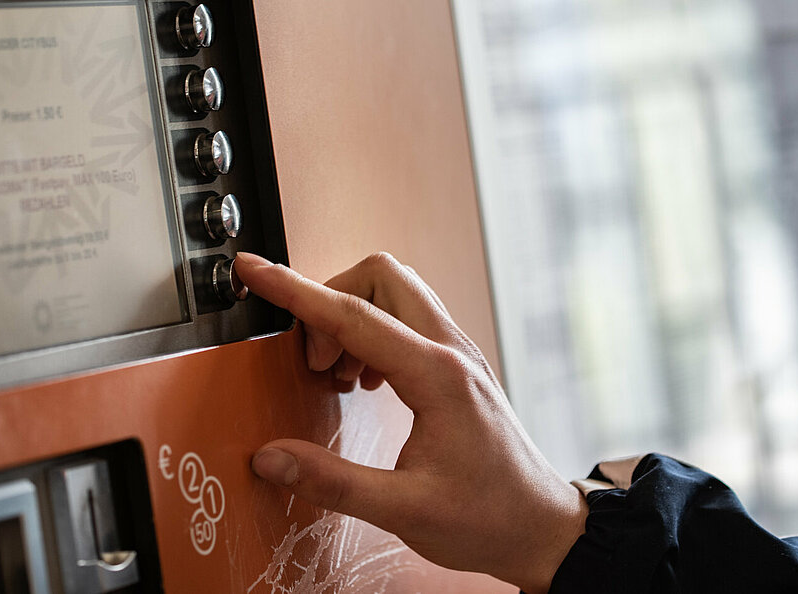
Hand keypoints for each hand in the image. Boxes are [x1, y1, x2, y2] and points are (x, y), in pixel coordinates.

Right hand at [235, 252, 586, 593]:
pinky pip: (405, 320)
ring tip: (338, 376)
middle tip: (314, 359)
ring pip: (393, 292)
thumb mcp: (404, 511)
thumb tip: (271, 457)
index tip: (255, 269)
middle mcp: (450, 351)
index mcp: (437, 376)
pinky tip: (363, 381)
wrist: (542, 528)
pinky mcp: (455, 366)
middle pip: (379, 276)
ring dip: (350, 320)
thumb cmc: (488, 519)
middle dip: (329, 300)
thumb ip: (332, 482)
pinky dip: (370, 335)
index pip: (351, 313)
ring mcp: (456, 354)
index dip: (293, 290)